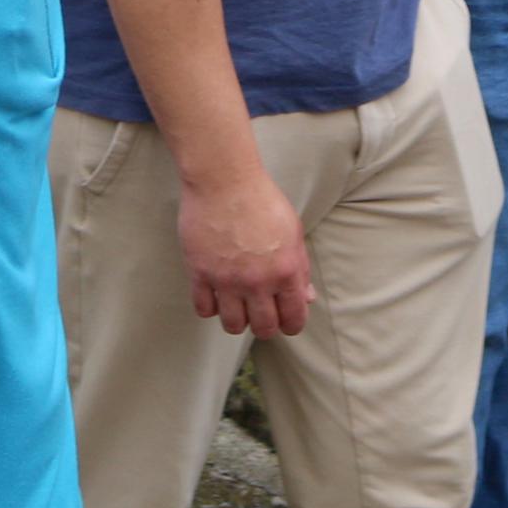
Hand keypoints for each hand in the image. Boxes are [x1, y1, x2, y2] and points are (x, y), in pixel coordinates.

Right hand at [179, 165, 315, 338]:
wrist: (224, 178)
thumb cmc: (261, 199)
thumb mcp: (292, 231)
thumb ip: (300, 268)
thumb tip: (307, 297)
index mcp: (286, 271)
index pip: (294, 319)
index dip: (291, 325)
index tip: (285, 320)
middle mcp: (258, 281)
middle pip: (264, 328)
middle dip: (265, 326)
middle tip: (260, 313)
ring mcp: (227, 279)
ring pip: (233, 325)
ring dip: (237, 320)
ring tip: (237, 305)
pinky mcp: (200, 272)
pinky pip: (204, 308)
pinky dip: (210, 307)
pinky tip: (215, 294)